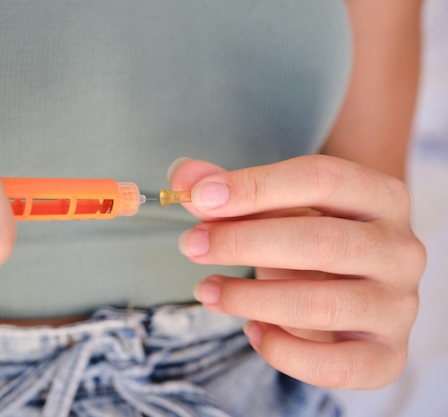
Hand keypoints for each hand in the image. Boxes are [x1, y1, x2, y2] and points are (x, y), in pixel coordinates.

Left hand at [169, 156, 424, 388]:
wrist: (355, 290)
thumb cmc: (309, 240)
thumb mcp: (274, 209)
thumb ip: (229, 191)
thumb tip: (183, 177)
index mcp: (382, 197)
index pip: (321, 178)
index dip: (255, 187)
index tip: (199, 198)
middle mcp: (400, 249)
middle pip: (321, 242)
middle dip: (243, 243)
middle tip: (191, 245)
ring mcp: (398, 306)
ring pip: (321, 305)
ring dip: (249, 298)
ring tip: (206, 290)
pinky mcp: (385, 356)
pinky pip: (333, 365)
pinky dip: (282, 351)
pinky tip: (251, 329)